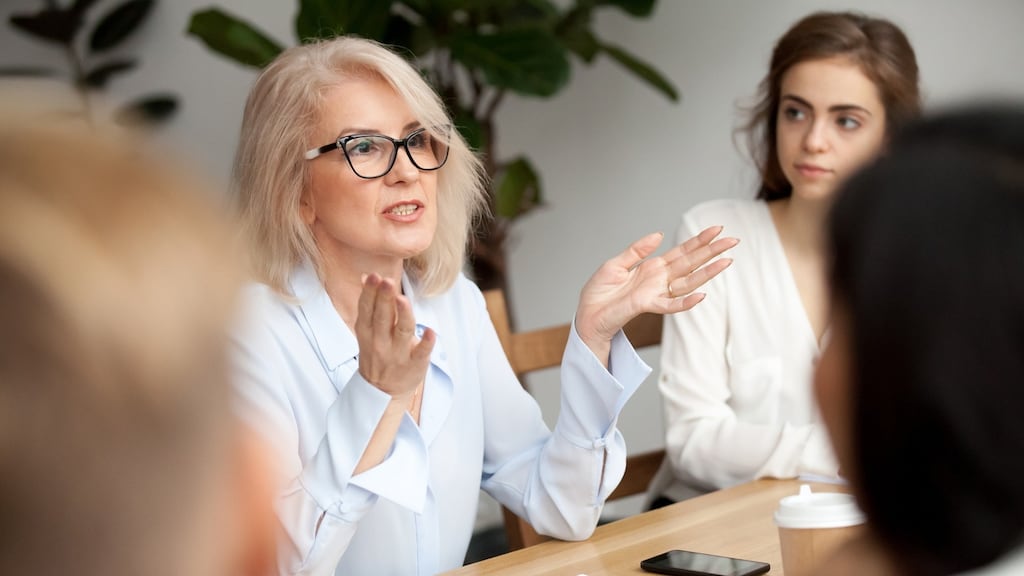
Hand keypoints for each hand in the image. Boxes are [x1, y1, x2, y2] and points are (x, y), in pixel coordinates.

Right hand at [354, 273, 434, 398]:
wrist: (383, 391)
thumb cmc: (377, 353)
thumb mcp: (367, 330)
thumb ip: (369, 304)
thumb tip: (367, 276)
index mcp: (367, 331)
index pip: (367, 309)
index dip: (370, 293)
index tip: (374, 276)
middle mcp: (380, 341)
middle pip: (382, 317)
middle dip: (384, 299)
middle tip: (387, 281)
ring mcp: (398, 354)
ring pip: (401, 332)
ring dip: (403, 315)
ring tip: (402, 299)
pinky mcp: (415, 364)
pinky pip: (421, 353)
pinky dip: (426, 343)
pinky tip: (431, 332)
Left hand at [574, 226, 737, 349]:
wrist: (587, 315)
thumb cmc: (599, 293)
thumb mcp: (615, 264)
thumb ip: (636, 250)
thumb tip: (659, 234)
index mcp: (652, 267)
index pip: (681, 252)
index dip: (699, 241)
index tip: (716, 229)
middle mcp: (659, 280)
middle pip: (691, 263)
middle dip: (711, 251)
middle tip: (733, 240)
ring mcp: (656, 293)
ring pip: (688, 282)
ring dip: (708, 273)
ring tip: (727, 261)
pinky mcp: (647, 306)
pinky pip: (671, 305)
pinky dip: (686, 302)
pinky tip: (702, 295)